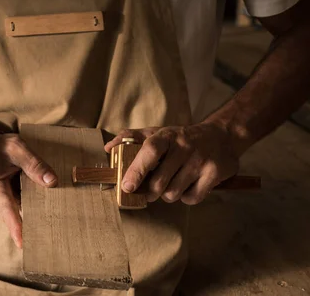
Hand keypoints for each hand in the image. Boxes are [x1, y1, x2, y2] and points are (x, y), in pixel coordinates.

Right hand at [0, 134, 57, 247]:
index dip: (16, 228)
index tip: (22, 243)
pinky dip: (33, 206)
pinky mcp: (9, 199)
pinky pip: (21, 206)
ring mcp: (2, 201)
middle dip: (29, 226)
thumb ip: (34, 164)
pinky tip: (47, 206)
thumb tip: (52, 181)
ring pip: (19, 212)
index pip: (7, 211)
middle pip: (14, 217)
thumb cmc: (1, 147)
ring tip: (52, 222)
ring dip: (33, 214)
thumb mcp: (17, 149)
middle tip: (48, 235)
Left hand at [104, 122, 239, 204]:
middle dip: (150, 192)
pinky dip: (186, 197)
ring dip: (168, 195)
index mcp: (166, 136)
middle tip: (150, 191)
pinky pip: (191, 198)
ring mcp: (200, 160)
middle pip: (159, 182)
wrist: (221, 136)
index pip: (150, 151)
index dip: (136, 170)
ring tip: (171, 184)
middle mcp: (184, 146)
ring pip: (173, 193)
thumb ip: (131, 138)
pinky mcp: (215, 173)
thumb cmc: (180, 138)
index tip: (126, 186)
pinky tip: (188, 186)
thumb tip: (109, 148)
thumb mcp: (157, 132)